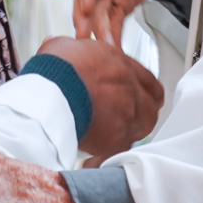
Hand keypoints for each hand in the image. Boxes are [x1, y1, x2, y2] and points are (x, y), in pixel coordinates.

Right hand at [34, 36, 162, 158]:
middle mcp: (129, 88)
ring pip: (141, 128)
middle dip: (141, 112)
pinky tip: (96, 155)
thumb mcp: (62, 47)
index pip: (146, 80)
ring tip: (112, 137)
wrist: (51, 92)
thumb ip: (70, 50)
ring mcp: (127, 113)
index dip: (142, 90)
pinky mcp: (118, 138)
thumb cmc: (56, 69)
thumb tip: (60, 48)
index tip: (137, 97)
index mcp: (119, 63)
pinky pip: (120, 149)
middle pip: (151, 105)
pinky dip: (110, 153)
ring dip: (129, 132)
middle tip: (126, 118)